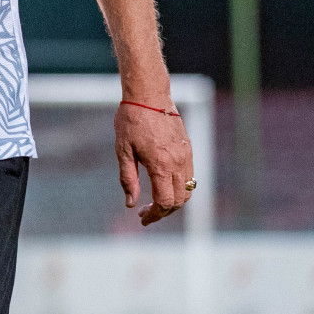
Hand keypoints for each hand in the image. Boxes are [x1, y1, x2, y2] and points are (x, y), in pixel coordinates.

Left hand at [115, 103, 193, 225]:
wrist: (149, 95)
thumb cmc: (131, 120)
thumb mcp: (123, 150)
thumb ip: (128, 179)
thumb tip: (131, 204)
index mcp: (160, 165)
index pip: (165, 202)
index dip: (154, 215)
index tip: (142, 219)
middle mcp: (178, 163)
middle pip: (179, 201)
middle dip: (164, 212)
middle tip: (145, 213)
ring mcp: (186, 156)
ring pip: (187, 190)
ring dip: (174, 201)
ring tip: (154, 202)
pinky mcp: (188, 149)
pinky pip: (189, 177)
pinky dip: (179, 188)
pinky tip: (162, 184)